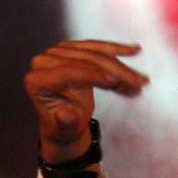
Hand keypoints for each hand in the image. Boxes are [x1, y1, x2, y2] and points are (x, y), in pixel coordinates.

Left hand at [24, 40, 148, 155]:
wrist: (64, 121)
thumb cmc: (63, 127)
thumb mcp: (64, 129)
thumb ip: (65, 122)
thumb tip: (66, 115)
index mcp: (36, 81)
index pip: (68, 72)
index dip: (93, 76)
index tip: (116, 82)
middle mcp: (43, 62)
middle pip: (85, 62)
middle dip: (114, 73)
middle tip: (137, 85)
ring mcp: (57, 53)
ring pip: (95, 54)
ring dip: (121, 66)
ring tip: (141, 79)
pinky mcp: (71, 49)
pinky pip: (96, 47)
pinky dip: (116, 50)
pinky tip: (133, 50)